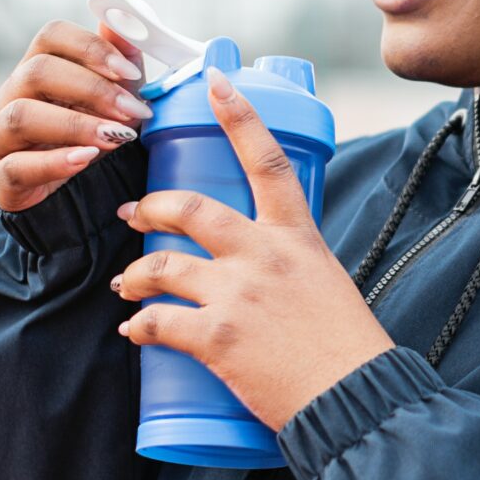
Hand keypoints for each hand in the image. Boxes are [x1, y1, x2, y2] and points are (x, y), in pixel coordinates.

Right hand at [0, 18, 154, 211]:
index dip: (91, 48)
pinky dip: (54, 162)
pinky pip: (18, 164)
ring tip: (115, 138)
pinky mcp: (0, 174)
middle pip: (37, 72)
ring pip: (21, 115)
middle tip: (134, 112)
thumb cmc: (92, 136)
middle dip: (92, 89)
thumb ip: (119, 54)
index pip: (51, 36)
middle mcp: (11, 94)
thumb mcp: (115, 96)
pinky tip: (86, 161)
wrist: (72, 199)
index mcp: (38, 67)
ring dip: (74, 125)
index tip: (130, 71)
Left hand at [111, 67, 396, 430]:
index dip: (238, 115)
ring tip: (125, 284)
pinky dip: (139, 326)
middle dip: (151, 207)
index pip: (266, 159)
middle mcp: (263, 254)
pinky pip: (158, 322)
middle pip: (190, 208)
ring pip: (162, 265)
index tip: (215, 83)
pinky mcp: (218, 338)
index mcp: (297, 235)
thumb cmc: (347, 347)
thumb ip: (289, 264)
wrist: (355, 397)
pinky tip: (133, 330)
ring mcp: (238, 294)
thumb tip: (258, 268)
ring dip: (134, 274)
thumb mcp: (326, 281)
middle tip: (132, 213)